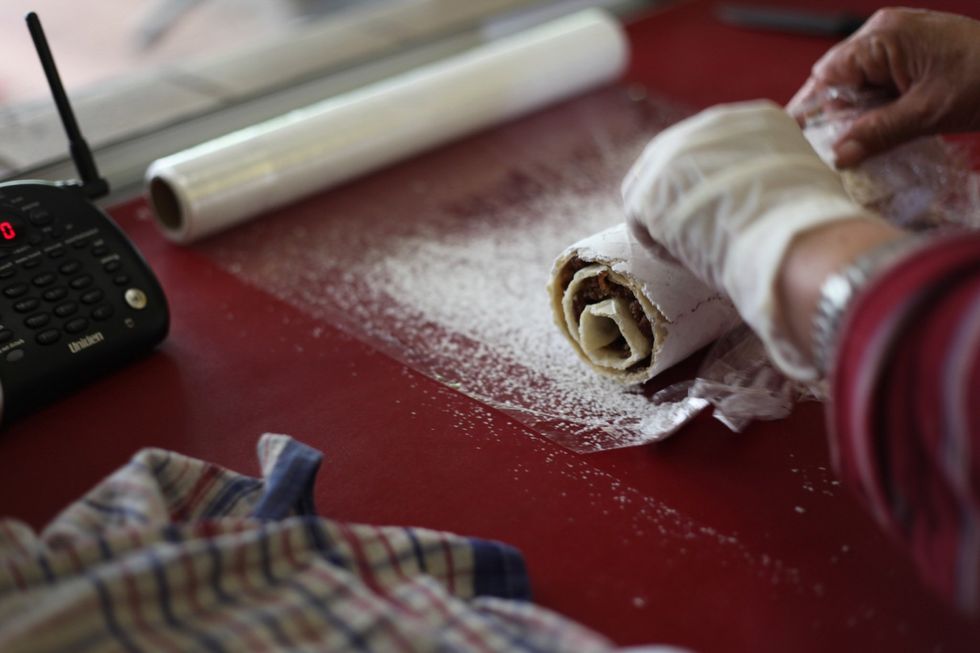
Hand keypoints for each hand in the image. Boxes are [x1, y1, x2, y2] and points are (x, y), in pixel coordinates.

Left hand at [623, 100, 882, 379]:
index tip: (722, 214)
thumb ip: (777, 175)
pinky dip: (659, 245)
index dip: (711, 186)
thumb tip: (770, 197)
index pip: (712, 148)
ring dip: (668, 223)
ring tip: (695, 253)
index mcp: (755, 118)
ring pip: (652, 191)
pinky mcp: (650, 189)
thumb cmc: (813, 227)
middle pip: (674, 163)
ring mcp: (674, 153)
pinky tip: (684, 260)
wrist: (799, 243)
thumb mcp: (805, 181)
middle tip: (696, 237)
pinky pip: (641, 221)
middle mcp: (709, 124)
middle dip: (680, 200)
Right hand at [787, 8, 979, 166]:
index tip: (804, 143)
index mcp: (884, 35)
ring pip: (859, 85)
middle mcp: (886, 32)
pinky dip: (878, 108)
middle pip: (839, 80)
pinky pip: (880, 83)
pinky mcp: (914, 55)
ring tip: (867, 143)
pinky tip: (884, 130)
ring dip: (860, 115)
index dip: (814, 110)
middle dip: (838, 116)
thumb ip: (878, 133)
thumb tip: (837, 156)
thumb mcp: (927, 114)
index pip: (827, 74)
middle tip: (841, 150)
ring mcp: (901, 42)